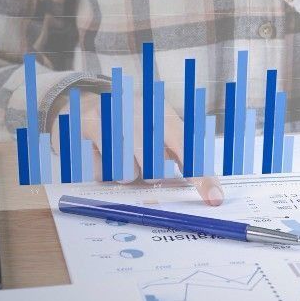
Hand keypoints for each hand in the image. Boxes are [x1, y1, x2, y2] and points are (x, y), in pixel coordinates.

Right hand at [74, 91, 224, 205]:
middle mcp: (143, 112)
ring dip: (124, 175)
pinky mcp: (91, 125)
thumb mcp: (158, 131)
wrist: (86, 101)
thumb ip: (180, 156)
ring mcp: (115, 117)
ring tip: (118, 156)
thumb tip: (207, 190)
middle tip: (139, 162)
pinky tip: (100, 153)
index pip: (189, 147)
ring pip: (128, 174)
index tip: (214, 198)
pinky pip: (102, 171)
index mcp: (164, 112)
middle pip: (154, 169)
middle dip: (146, 175)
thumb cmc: (130, 124)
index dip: (202, 175)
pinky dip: (102, 171)